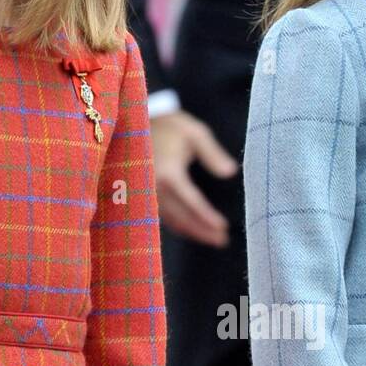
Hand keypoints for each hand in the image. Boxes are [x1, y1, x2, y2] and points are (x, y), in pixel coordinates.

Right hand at [152, 109, 238, 245]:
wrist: (134, 123)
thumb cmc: (170, 126)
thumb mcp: (194, 132)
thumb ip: (212, 153)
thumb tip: (231, 172)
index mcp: (168, 172)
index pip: (191, 202)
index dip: (208, 217)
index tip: (224, 227)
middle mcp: (153, 187)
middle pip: (181, 217)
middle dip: (202, 230)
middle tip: (223, 241)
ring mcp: (145, 193)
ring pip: (171, 220)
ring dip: (192, 231)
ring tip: (214, 239)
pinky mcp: (141, 195)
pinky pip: (162, 215)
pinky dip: (178, 225)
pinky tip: (192, 230)